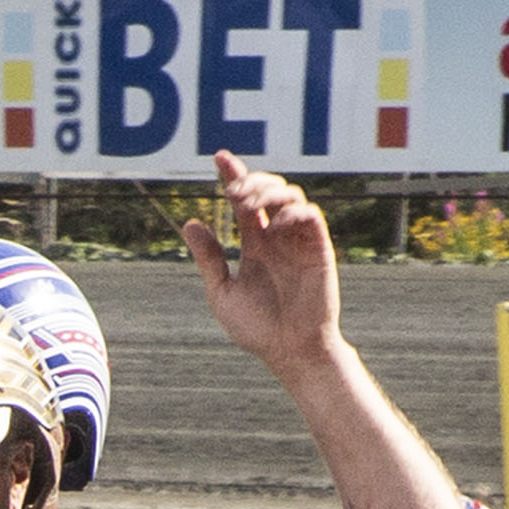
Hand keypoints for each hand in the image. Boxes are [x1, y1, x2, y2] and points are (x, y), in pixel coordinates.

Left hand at [183, 151, 344, 366]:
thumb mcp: (222, 292)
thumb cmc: (257, 328)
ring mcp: (298, 241)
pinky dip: (291, 212)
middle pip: (268, 190)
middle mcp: (277, 238)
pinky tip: (273, 225)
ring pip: (290, 195)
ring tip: (245, 205)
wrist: (289, 352)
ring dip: (267, 192)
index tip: (218, 157)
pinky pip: (310, 216)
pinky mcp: (318, 249)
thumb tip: (190, 222)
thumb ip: (209, 258)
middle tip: (231, 194)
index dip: (233, 175)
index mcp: (255, 244)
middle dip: (249, 182)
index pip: (244, 201)